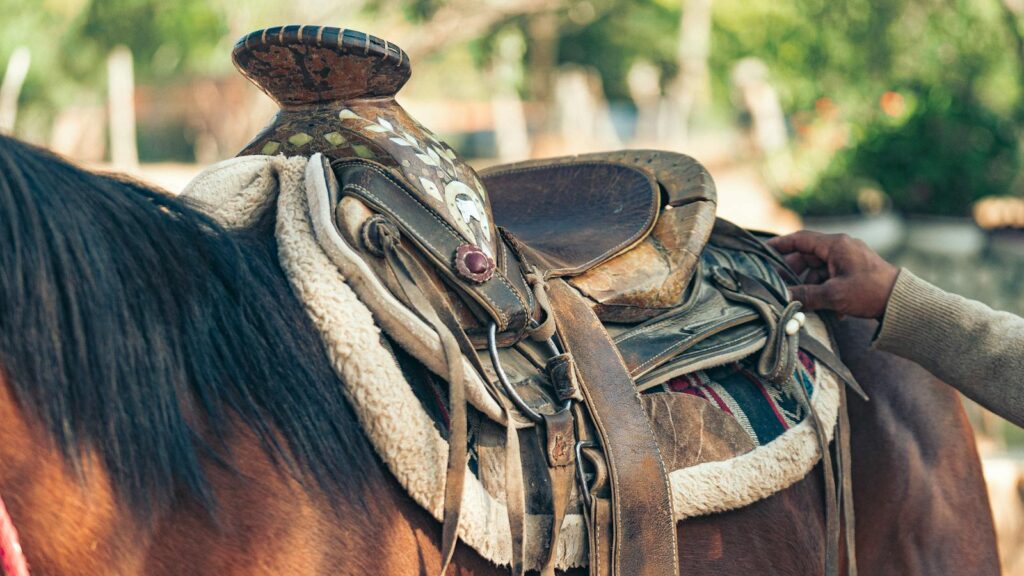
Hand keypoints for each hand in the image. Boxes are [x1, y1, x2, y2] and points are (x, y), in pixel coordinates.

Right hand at [766, 231, 899, 318]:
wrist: (902, 302)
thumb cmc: (870, 292)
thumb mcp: (834, 295)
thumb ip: (806, 295)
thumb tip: (783, 297)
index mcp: (836, 245)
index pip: (800, 239)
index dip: (780, 245)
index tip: (764, 251)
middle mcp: (841, 248)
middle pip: (808, 256)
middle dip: (794, 273)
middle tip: (781, 286)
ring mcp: (849, 259)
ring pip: (819, 269)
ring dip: (811, 286)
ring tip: (807, 304)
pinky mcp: (855, 272)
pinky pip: (831, 278)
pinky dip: (825, 291)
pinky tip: (829, 310)